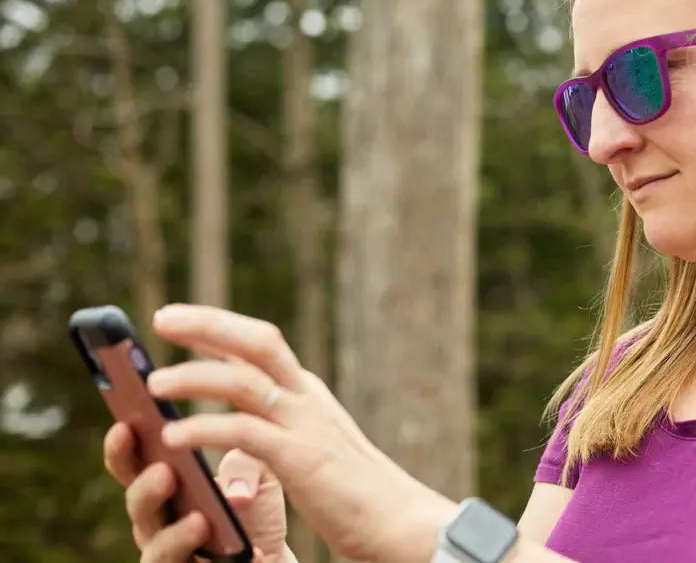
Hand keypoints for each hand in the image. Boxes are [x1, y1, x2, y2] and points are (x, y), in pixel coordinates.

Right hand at [103, 422, 288, 561]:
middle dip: (146, 487)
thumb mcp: (257, 475)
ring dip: (175, 531)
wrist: (270, 551)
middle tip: (164, 469)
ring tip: (200, 518)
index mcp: (164, 482)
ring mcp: (166, 551)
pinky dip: (197, 554)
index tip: (126, 424)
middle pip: (138, 505)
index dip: (123, 447)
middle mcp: (156, 519)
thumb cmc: (254, 505)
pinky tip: (216, 542)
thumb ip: (246, 467)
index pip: (133, 463)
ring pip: (156, 546)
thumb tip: (237, 489)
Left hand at [141, 304, 454, 561]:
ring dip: (194, 378)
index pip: (258, 346)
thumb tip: (234, 420)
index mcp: (306, 394)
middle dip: (208, 324)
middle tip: (161, 318)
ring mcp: (306, 425)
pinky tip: (174, 438)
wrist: (397, 521)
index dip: (216, 327)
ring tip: (153, 384)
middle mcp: (306, 398)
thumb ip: (276, 428)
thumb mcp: (310, 448)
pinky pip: (245, 434)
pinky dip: (206, 430)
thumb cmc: (351, 494)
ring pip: (244, 382)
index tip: (174, 318)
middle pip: (257, 342)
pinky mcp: (302, 459)